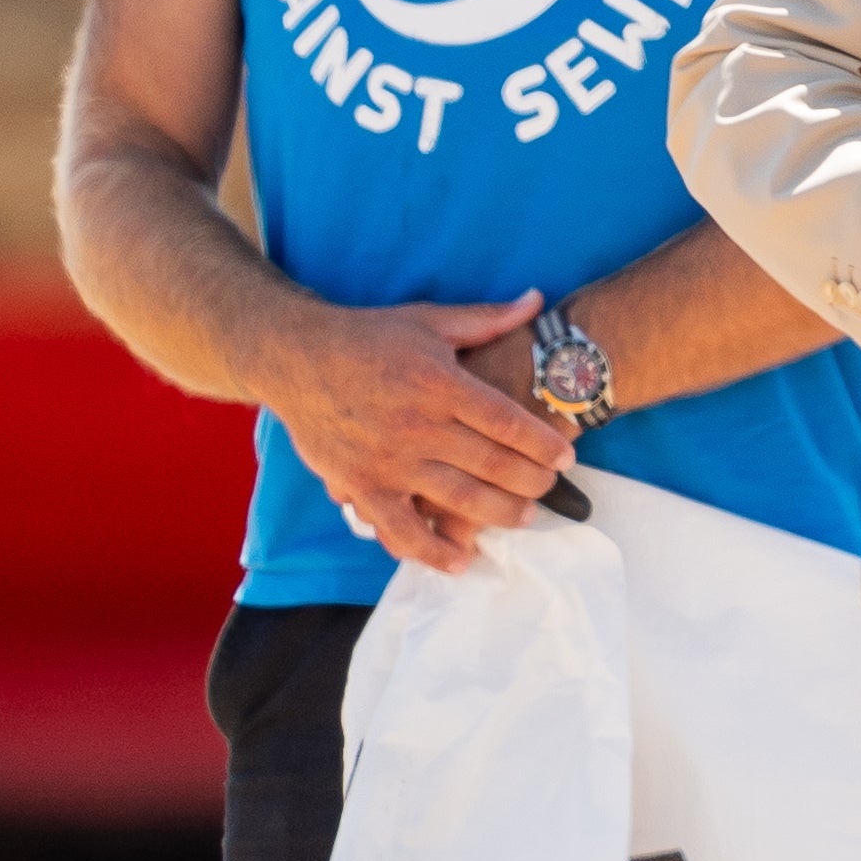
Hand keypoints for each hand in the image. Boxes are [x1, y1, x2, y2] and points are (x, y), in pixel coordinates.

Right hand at [263, 289, 569, 573]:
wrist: (293, 356)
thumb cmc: (366, 337)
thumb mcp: (427, 320)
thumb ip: (486, 318)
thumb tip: (538, 300)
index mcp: (439, 383)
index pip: (507, 421)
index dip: (543, 444)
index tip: (567, 458)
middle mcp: (418, 425)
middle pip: (493, 465)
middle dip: (532, 482)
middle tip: (550, 488)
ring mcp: (390, 460)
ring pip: (460, 500)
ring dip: (500, 514)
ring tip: (524, 517)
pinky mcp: (362, 485)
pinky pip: (403, 529)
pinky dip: (433, 551)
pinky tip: (461, 560)